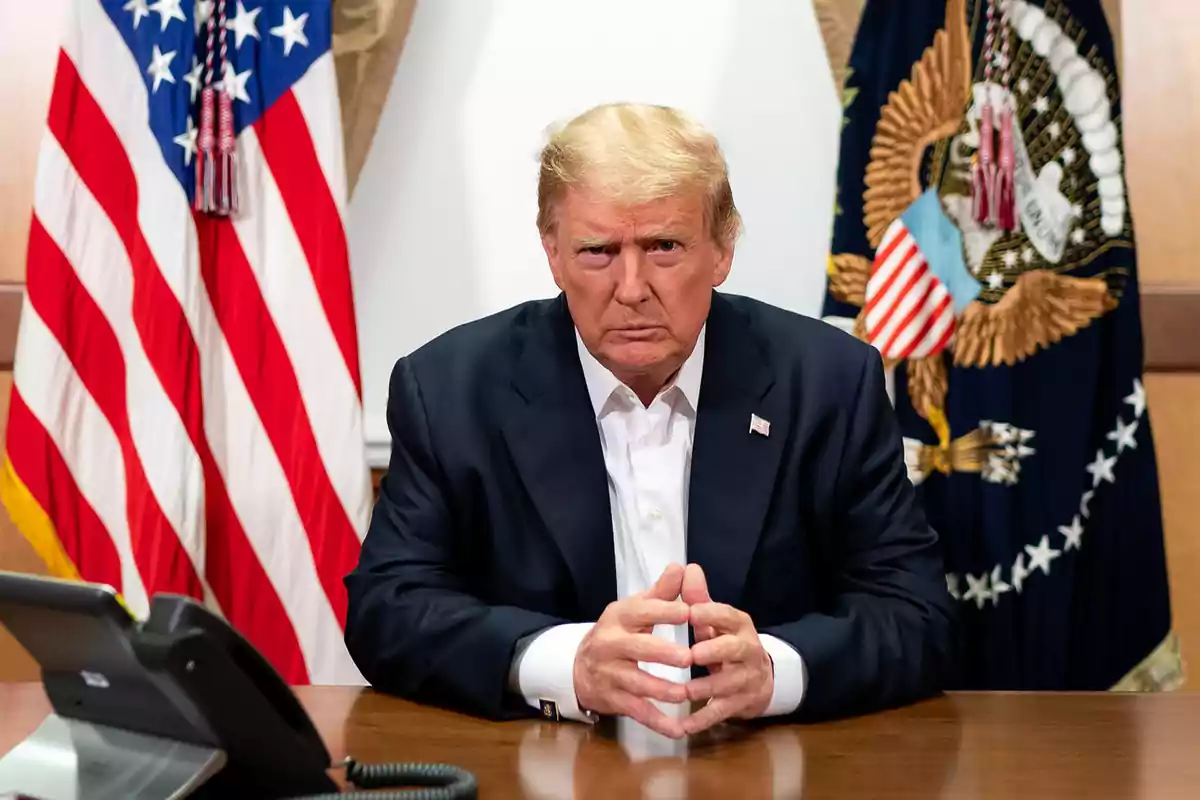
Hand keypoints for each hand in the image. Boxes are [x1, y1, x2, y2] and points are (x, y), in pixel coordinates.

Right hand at [573, 564, 692, 737]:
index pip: (642, 612)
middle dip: (662, 653)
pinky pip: (638, 711)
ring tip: (686, 694)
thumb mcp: (634, 609)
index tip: (689, 612)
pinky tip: (679, 729)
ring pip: (637, 683)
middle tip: (689, 657)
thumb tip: (682, 567)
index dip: (664, 611)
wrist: (578, 667)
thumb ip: (661, 593)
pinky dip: (658, 722)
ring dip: (662, 691)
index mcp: (619, 617)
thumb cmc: (618, 633)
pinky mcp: (614, 699)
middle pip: (637, 648)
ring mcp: (611, 674)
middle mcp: (611, 644)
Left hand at [680, 564, 772, 733]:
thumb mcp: (715, 620)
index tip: (689, 611)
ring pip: (728, 684)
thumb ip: (699, 598)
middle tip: (692, 654)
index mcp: (738, 625)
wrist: (759, 678)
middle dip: (714, 651)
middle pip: (735, 649)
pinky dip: (702, 720)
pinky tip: (682, 727)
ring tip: (684, 693)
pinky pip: (721, 712)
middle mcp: (747, 650)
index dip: (710, 613)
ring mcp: (746, 679)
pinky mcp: (740, 703)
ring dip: (706, 688)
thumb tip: (686, 568)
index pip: (728, 614)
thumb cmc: (726, 642)